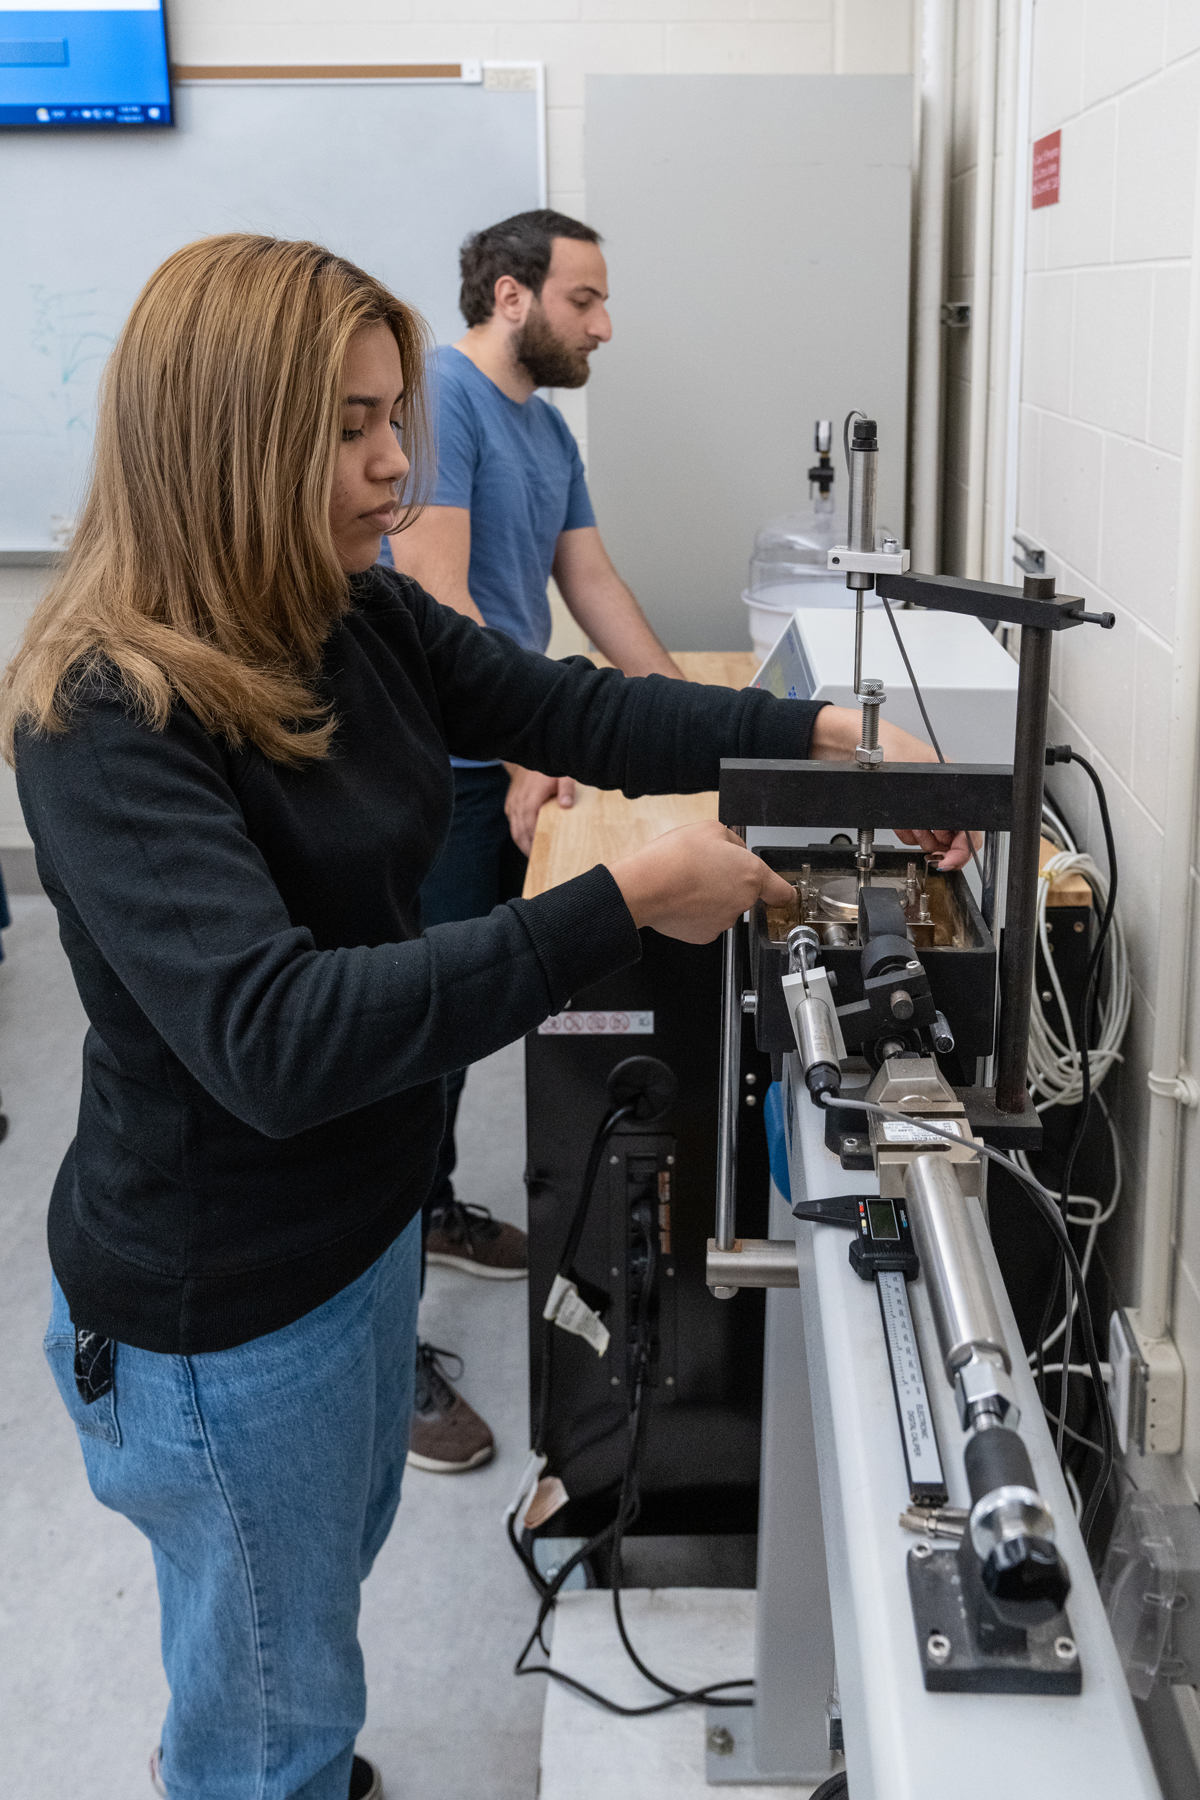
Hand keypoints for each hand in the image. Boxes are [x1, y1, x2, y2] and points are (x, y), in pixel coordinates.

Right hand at [505, 766, 575, 855]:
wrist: (529, 753)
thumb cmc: (547, 767)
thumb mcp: (562, 774)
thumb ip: (566, 789)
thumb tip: (566, 805)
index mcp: (530, 801)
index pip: (529, 829)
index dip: (533, 845)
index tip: (540, 857)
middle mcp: (517, 804)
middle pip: (519, 834)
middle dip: (527, 850)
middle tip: (538, 862)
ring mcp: (512, 804)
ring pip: (514, 831)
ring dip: (523, 844)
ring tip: (534, 856)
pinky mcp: (511, 803)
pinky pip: (513, 823)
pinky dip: (519, 834)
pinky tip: (528, 841)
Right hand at [609, 821, 795, 944]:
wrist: (645, 888)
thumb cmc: (675, 858)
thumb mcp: (711, 829)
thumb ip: (733, 841)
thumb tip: (735, 850)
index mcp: (751, 874)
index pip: (782, 892)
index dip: (783, 891)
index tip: (783, 893)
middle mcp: (742, 901)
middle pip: (745, 893)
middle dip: (731, 882)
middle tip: (708, 868)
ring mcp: (724, 921)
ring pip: (724, 906)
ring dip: (713, 896)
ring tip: (689, 881)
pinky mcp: (705, 935)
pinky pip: (707, 920)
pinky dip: (698, 911)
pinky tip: (683, 897)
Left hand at [809, 707, 977, 870]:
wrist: (853, 745)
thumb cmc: (888, 748)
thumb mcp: (919, 781)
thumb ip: (936, 811)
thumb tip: (950, 835)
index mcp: (953, 784)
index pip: (969, 828)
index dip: (961, 850)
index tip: (949, 862)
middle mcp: (941, 796)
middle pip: (952, 836)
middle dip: (940, 845)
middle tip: (929, 848)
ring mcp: (923, 804)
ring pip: (932, 837)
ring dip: (923, 840)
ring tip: (914, 829)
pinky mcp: (905, 810)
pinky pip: (912, 833)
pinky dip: (907, 834)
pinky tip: (905, 827)